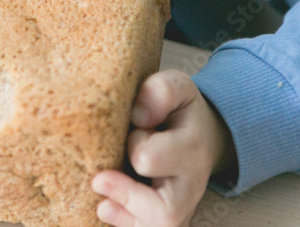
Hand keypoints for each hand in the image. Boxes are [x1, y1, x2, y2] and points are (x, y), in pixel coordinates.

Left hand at [91, 69, 234, 225]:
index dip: (135, 145)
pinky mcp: (165, 217)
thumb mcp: (175, 87)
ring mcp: (180, 207)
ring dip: (125, 218)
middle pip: (164, 211)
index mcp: (191, 149)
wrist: (201, 136)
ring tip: (101, 203)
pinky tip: (107, 209)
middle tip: (98, 179)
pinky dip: (125, 223)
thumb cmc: (179, 111)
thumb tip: (137, 117)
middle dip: (127, 196)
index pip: (152, 157)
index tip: (132, 129)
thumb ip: (159, 92)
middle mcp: (189, 186)